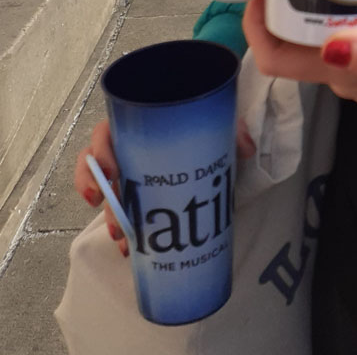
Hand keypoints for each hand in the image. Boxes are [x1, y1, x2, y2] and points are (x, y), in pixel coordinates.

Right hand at [75, 117, 256, 256]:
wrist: (209, 136)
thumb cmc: (204, 124)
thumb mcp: (217, 124)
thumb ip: (231, 128)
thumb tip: (246, 147)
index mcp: (139, 125)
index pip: (106, 132)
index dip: (100, 151)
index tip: (110, 172)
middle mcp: (127, 148)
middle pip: (97, 164)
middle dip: (96, 186)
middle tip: (106, 203)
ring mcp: (129, 172)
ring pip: (105, 190)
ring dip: (110, 214)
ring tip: (121, 235)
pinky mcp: (136, 194)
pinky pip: (119, 210)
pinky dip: (122, 229)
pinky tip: (128, 248)